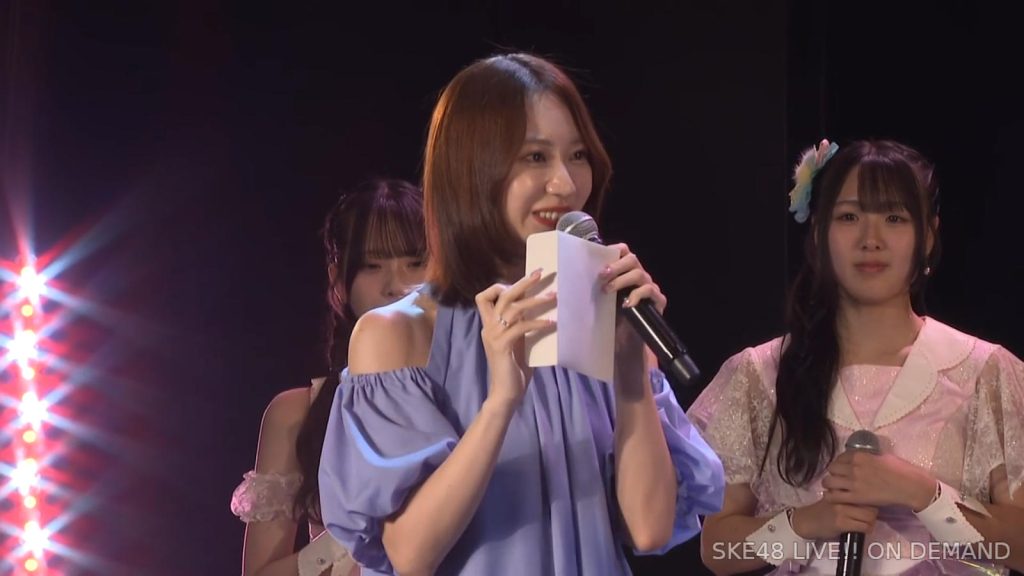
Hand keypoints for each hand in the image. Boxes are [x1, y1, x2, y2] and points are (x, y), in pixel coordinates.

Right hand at [475, 268, 555, 408]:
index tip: (520, 284)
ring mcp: (494, 336)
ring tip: (553, 296)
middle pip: (502, 296)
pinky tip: (551, 323)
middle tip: (539, 273)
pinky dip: (538, 323)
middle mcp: (489, 328)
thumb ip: (522, 326)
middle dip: (522, 283)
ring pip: (513, 308)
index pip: (484, 297)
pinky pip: (521, 327)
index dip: (499, 287)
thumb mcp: (518, 342)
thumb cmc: (515, 370)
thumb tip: (539, 310)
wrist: (506, 394)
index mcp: (490, 326)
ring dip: (535, 300)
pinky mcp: (503, 346)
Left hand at [598, 243, 666, 369]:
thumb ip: (597, 287)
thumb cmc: (613, 318)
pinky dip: (636, 295)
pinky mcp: (658, 300)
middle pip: (632, 259)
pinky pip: (649, 291)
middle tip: (601, 275)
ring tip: (607, 290)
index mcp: (626, 272)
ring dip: (621, 280)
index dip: (615, 250)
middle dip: (616, 265)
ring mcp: (650, 287)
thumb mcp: (603, 300)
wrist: (627, 341)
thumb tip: (573, 279)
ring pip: (639, 274)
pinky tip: (626, 304)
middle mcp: (640, 276)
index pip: (624, 252)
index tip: (600, 258)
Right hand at [791, 499, 878, 539]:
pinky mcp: (841, 523)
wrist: (806, 520)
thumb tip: (867, 498)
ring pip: (869, 517)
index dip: (872, 501)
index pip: (865, 493)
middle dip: (873, 513)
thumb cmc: (821, 510)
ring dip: (871, 523)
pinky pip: (863, 527)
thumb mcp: (834, 497)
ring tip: (867, 524)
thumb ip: (847, 496)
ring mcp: (842, 511)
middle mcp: (842, 498)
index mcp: (841, 490)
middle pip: (871, 505)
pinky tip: (864, 530)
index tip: (870, 507)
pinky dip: (867, 530)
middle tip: (870, 517)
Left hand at [823, 450, 936, 510]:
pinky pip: (835, 496)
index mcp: (860, 456)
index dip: (839, 463)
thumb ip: (868, 456)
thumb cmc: (900, 470)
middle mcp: (854, 467)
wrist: (908, 486)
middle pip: (831, 469)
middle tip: (837, 478)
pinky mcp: (856, 497)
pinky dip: (830, 496)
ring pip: (829, 482)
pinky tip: (833, 497)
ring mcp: (854, 483)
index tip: (841, 468)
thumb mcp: (882, 456)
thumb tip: (862, 456)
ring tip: (833, 488)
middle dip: (833, 473)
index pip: (839, 457)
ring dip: (829, 484)